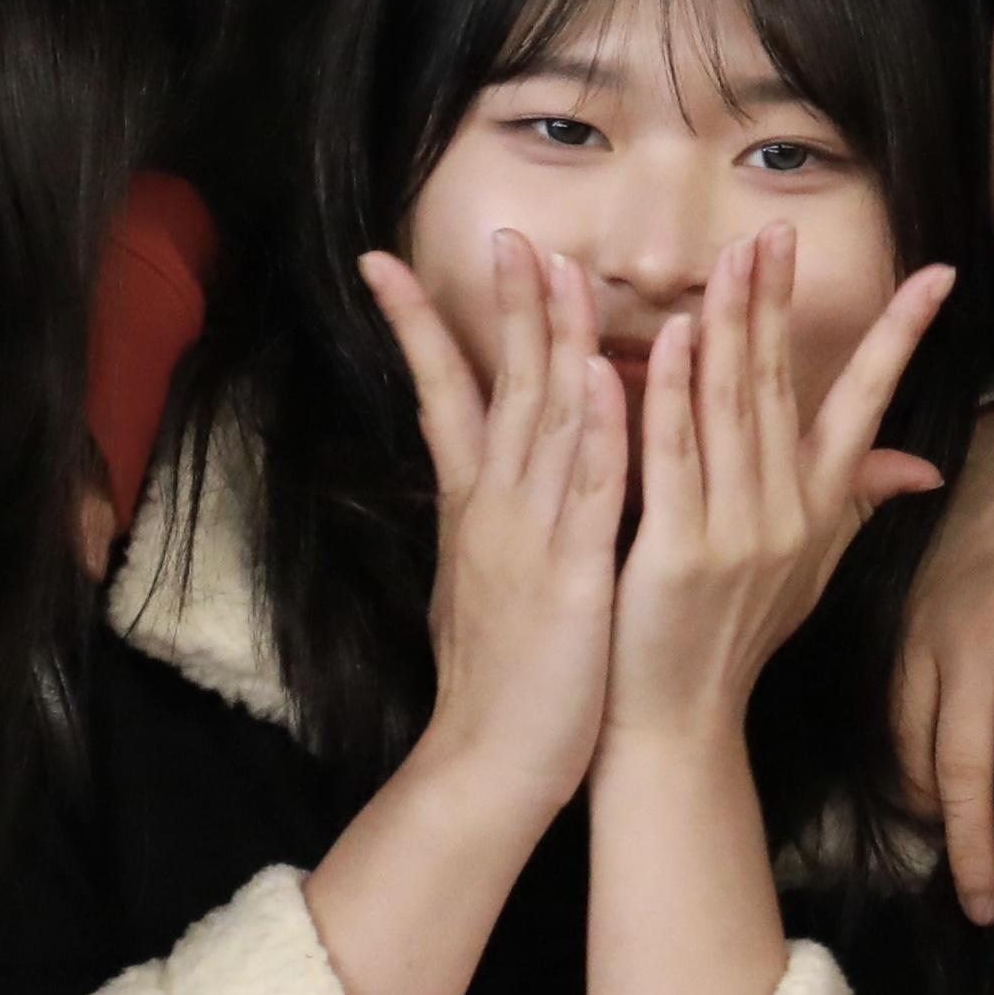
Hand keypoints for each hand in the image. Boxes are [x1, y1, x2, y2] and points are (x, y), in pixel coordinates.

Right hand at [366, 228, 634, 824]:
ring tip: (555, 268)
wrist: (488, 763)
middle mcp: (492, 507)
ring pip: (542, 420)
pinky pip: (586, 489)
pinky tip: (605, 375)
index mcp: (472, 507)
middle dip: (502, 305)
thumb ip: (490, 521)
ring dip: (552, 339)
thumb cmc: (500, 681)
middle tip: (505, 232)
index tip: (388, 263)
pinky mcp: (568, 575)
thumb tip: (482, 479)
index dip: (418, 327)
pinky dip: (596, 428)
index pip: (441, 394)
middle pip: (499, 385)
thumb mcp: (482, 584)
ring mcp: (527, 537)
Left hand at [608, 234, 957, 746]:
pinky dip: (669, 394)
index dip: (900, 337)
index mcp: (818, 508)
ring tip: (733, 258)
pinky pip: (674, 455)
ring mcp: (736, 531)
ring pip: (734, 407)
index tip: (937, 276)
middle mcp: (788, 513)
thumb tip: (924, 463)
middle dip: (783, 303)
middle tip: (780, 229)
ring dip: (732, 327)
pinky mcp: (679, 551)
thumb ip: (857, 500)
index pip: (868, 405)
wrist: (680, 722)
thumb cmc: (734, 638)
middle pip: (786, 386)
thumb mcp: (810, 567)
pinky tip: (667, 340)